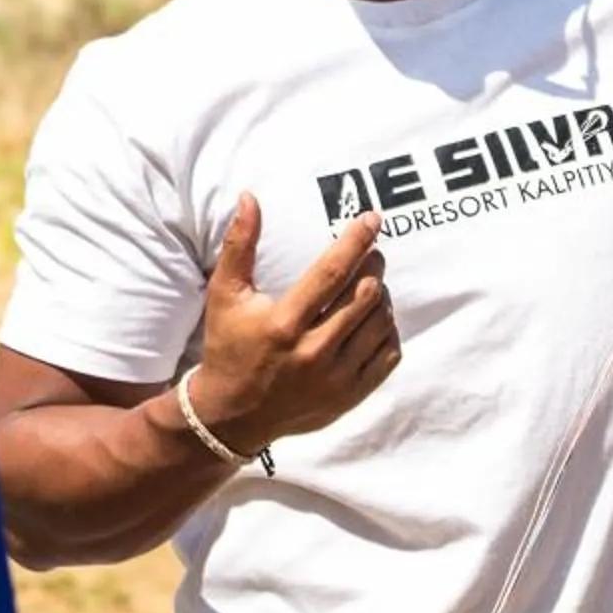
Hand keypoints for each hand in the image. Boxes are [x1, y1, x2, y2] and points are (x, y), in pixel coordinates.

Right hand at [187, 194, 399, 453]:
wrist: (233, 415)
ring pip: (381, 323)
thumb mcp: (225, 294)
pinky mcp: (349, 396)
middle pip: (365, 296)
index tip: (372, 220)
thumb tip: (250, 197)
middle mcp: (313, 352)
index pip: (332, 273)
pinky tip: (375, 317)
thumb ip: (239, 244)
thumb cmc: (228, 346)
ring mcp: (335, 379)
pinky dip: (388, 330)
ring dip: (382, 296)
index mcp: (284, 324)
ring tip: (371, 283)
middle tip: (372, 251)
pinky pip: (388, 355)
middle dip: (374, 265)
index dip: (356, 241)